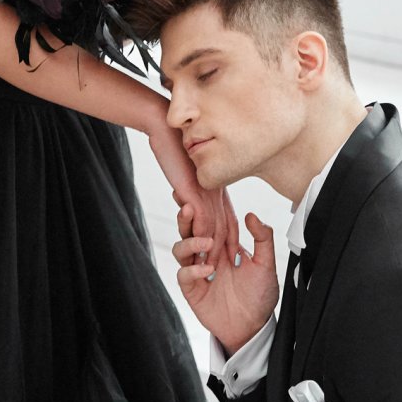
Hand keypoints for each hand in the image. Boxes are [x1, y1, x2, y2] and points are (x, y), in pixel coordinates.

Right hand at [148, 121, 237, 260]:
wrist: (166, 131)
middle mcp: (215, 192)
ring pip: (217, 229)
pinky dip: (204, 240)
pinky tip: (202, 253)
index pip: (230, 218)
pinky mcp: (195, 195)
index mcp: (216, 188)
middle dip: (227, 250)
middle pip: (227, 226)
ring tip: (213, 269)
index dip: (233, 238)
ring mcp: (207, 194)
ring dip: (214, 251)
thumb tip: (192, 202)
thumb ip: (194, 188)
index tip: (235, 255)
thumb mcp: (189, 170)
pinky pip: (204, 222)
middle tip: (228, 270)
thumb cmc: (173, 148)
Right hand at [174, 204, 277, 353]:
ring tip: (206, 243)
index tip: (200, 191)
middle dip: (186, 218)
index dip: (205, 207)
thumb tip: (251, 214)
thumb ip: (262, 238)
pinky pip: (183, 274)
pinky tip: (207, 270)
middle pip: (189, 230)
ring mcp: (197, 271)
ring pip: (180, 248)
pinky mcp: (192, 289)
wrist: (253, 328)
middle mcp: (207, 254)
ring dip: (190, 242)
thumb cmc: (260, 296)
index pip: (210, 221)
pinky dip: (192, 269)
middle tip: (190, 207)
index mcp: (224, 245)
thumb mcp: (266, 264)